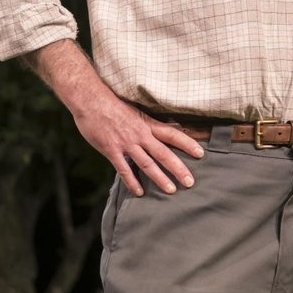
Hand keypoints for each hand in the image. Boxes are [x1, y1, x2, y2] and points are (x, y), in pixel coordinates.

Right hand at [72, 95, 205, 197]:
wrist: (91, 100)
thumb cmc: (113, 105)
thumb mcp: (136, 112)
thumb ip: (147, 125)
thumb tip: (161, 131)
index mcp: (148, 124)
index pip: (173, 134)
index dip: (188, 144)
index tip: (200, 154)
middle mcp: (140, 135)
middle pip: (164, 153)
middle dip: (178, 168)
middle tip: (190, 182)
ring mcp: (126, 144)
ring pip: (147, 164)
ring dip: (160, 178)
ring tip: (171, 190)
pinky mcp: (111, 150)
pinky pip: (124, 169)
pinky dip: (131, 182)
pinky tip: (139, 192)